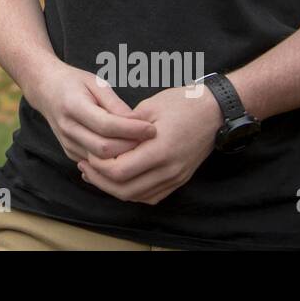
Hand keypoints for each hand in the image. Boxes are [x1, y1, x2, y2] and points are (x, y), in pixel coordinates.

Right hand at [26, 60, 156, 161]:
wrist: (45, 89)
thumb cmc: (74, 82)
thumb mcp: (96, 83)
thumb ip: (115, 104)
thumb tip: (137, 123)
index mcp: (72, 106)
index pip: (106, 125)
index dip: (131, 130)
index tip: (152, 128)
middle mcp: (67, 128)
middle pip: (104, 149)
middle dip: (130, 147)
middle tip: (150, 141)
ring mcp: (66, 143)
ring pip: (100, 161)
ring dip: (124, 157)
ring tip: (143, 148)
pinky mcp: (70, 152)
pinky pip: (95, 163)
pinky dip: (113, 161)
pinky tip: (128, 153)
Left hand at [77, 83, 223, 204]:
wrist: (214, 112)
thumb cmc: (181, 104)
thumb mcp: (149, 107)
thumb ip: (125, 126)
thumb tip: (103, 137)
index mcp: (160, 149)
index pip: (120, 170)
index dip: (99, 166)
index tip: (88, 154)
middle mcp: (169, 169)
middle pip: (126, 190)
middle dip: (101, 181)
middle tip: (85, 167)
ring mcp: (176, 178)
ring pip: (137, 196)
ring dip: (114, 189)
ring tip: (96, 173)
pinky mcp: (179, 180)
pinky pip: (150, 196)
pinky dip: (131, 192)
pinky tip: (118, 180)